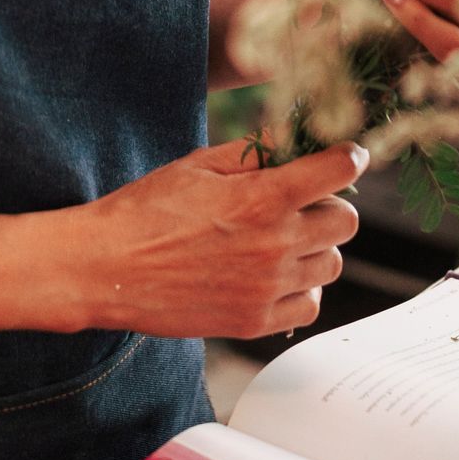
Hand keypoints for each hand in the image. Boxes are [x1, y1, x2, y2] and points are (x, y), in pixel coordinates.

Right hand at [72, 138, 364, 342]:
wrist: (109, 267)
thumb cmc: (148, 209)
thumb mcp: (199, 164)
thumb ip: (253, 152)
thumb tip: (293, 138)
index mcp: (261, 197)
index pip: (337, 171)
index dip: (349, 157)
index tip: (349, 155)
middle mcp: (274, 244)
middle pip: (345, 222)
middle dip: (330, 204)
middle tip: (303, 201)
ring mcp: (267, 288)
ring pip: (331, 265)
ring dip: (316, 247)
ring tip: (283, 238)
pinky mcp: (255, 321)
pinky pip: (309, 304)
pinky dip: (301, 287)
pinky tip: (272, 273)